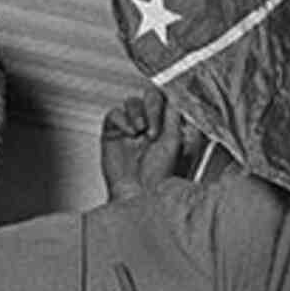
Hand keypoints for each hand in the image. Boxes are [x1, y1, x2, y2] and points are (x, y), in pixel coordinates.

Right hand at [99, 87, 206, 201]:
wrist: (139, 194)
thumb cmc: (159, 177)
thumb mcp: (174, 143)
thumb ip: (174, 119)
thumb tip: (176, 99)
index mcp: (167, 126)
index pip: (166, 100)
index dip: (167, 96)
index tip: (170, 97)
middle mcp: (149, 124)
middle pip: (149, 97)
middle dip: (153, 107)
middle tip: (154, 127)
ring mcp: (131, 127)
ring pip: (132, 102)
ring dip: (138, 113)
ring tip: (142, 132)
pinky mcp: (113, 132)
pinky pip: (115, 114)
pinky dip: (123, 119)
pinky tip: (130, 133)